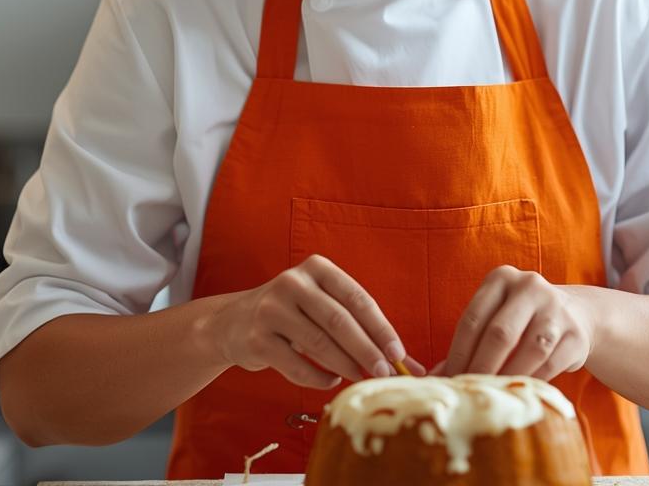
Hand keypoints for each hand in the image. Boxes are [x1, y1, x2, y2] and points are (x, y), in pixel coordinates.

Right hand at [207, 255, 409, 389]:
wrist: (234, 322)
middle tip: (385, 373)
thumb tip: (414, 364)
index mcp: (316, 268)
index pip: (357, 299)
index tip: (399, 354)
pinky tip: (331, 380)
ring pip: (319, 344)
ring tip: (361, 378)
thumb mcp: (325, 308)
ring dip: (346, 366)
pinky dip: (319, 378)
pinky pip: (297, 366)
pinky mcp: (256, 339)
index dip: (381, 328)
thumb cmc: (295, 315)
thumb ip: (364, 330)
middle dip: (367, 350)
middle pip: (339, 321)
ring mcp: (271, 310)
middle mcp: (292, 283)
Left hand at [438, 266, 594, 379]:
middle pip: (500, 334)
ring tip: (492, 396)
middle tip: (469, 392)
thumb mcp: (495, 316)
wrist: (576, 314)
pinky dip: (531, 381)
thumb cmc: (521, 319)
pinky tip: (518, 391)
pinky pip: (550, 365)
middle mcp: (530, 287)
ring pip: (529, 350)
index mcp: (502, 278)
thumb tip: (436, 376)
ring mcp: (557, 309)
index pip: (473, 319)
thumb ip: (469, 341)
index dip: (458, 353)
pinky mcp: (576, 334)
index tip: (448, 379)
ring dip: (507, 377)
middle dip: (480, 368)